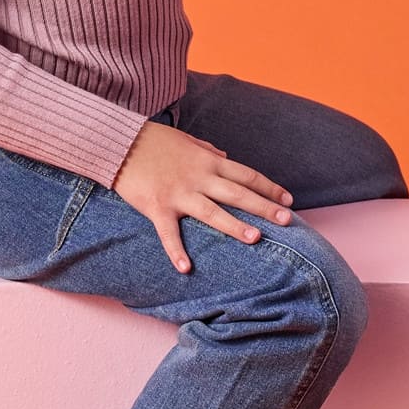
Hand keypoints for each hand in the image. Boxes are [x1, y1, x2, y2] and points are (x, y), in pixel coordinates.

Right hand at [113, 121, 293, 272]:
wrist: (119, 141)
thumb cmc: (154, 140)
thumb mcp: (188, 140)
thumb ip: (208, 150)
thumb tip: (226, 156)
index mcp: (209, 161)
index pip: (247, 175)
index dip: (269, 187)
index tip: (288, 200)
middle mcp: (199, 177)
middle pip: (238, 193)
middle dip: (264, 207)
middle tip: (286, 221)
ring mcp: (179, 193)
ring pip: (212, 211)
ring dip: (234, 225)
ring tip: (255, 238)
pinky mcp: (157, 206)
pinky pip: (168, 232)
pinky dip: (176, 250)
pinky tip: (186, 268)